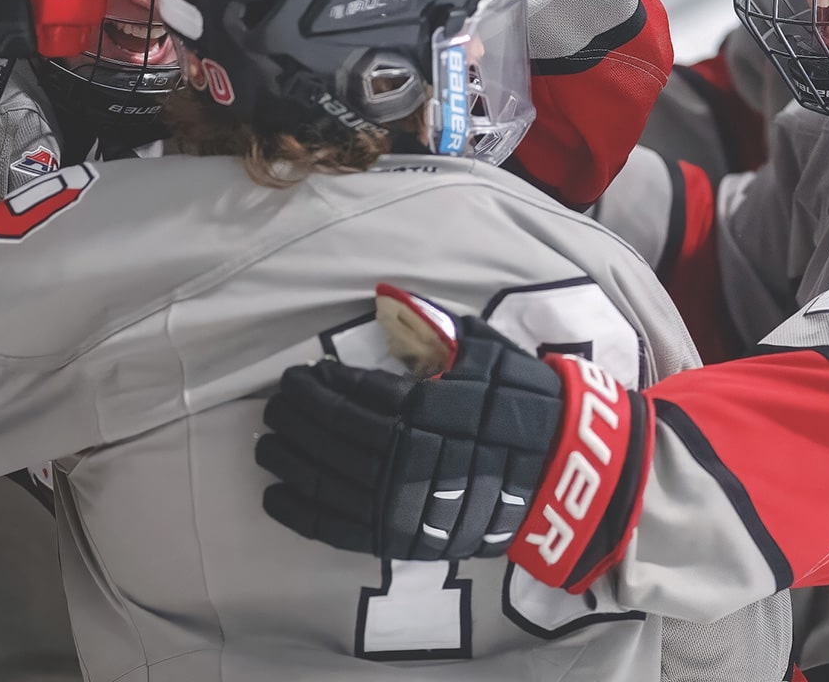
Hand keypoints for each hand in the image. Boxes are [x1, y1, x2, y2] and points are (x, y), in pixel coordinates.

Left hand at [257, 285, 648, 590]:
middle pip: (331, 435)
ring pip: (326, 480)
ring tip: (267, 445)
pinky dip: (302, 514)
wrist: (562, 468)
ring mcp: (402, 502)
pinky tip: (277, 497)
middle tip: (275, 405)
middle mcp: (405, 457)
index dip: (319, 385)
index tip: (300, 375)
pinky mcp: (403, 536)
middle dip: (297, 419)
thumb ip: (430, 324)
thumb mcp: (483, 350)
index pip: (353, 394)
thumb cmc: (522, 402)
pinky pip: (339, 527)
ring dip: (289, 461)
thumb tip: (386, 292)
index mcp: (423, 408)